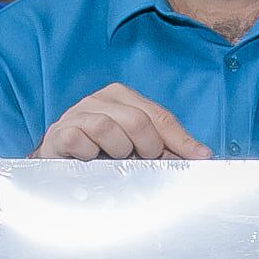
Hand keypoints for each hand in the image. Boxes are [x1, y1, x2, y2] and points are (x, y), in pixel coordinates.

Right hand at [34, 85, 211, 160]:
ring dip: (117, 150)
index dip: (181, 139)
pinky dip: (89, 153)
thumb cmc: (101, 153)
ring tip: (113, 160)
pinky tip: (90, 159)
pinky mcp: (59, 132)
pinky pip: (78, 139)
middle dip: (147, 147)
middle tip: (142, 161)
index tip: (199, 157)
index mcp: (122, 97)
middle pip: (137, 121)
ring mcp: (77, 114)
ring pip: (107, 127)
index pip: (158, 116)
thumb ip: (164, 147)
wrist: (59, 161)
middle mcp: (99, 99)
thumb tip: (199, 155)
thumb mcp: (135, 146)